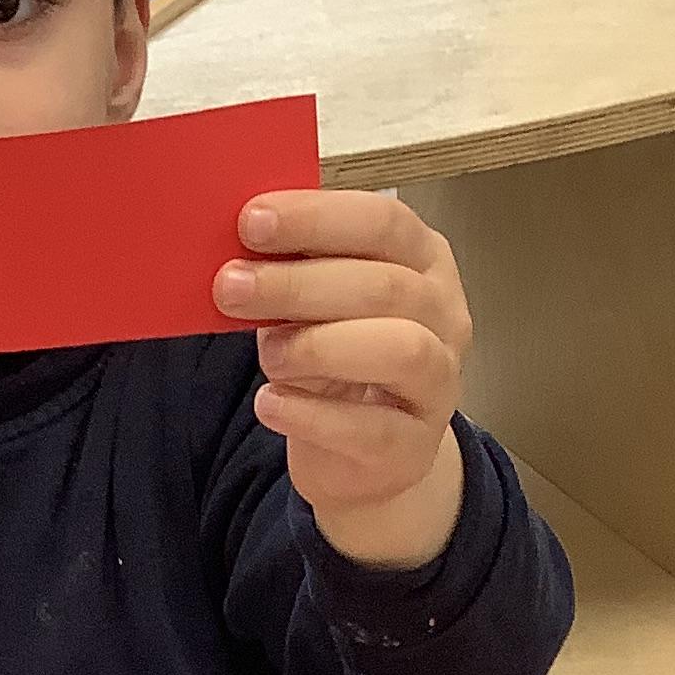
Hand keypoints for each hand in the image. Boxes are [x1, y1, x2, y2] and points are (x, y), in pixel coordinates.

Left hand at [214, 191, 470, 567]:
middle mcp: (444, 314)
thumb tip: (237, 250)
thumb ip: (292, 272)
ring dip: (318, 346)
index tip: (251, 222)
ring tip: (267, 355)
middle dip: (299, 284)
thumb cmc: (336, 361)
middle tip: (230, 287)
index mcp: (423, 259)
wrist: (364, 456)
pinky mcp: (415, 446)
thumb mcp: (314, 306)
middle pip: (385, 286)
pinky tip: (270, 404)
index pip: (383, 221)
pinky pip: (372, 429)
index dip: (317, 218)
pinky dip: (312, 416)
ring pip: (399, 349)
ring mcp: (439, 382)